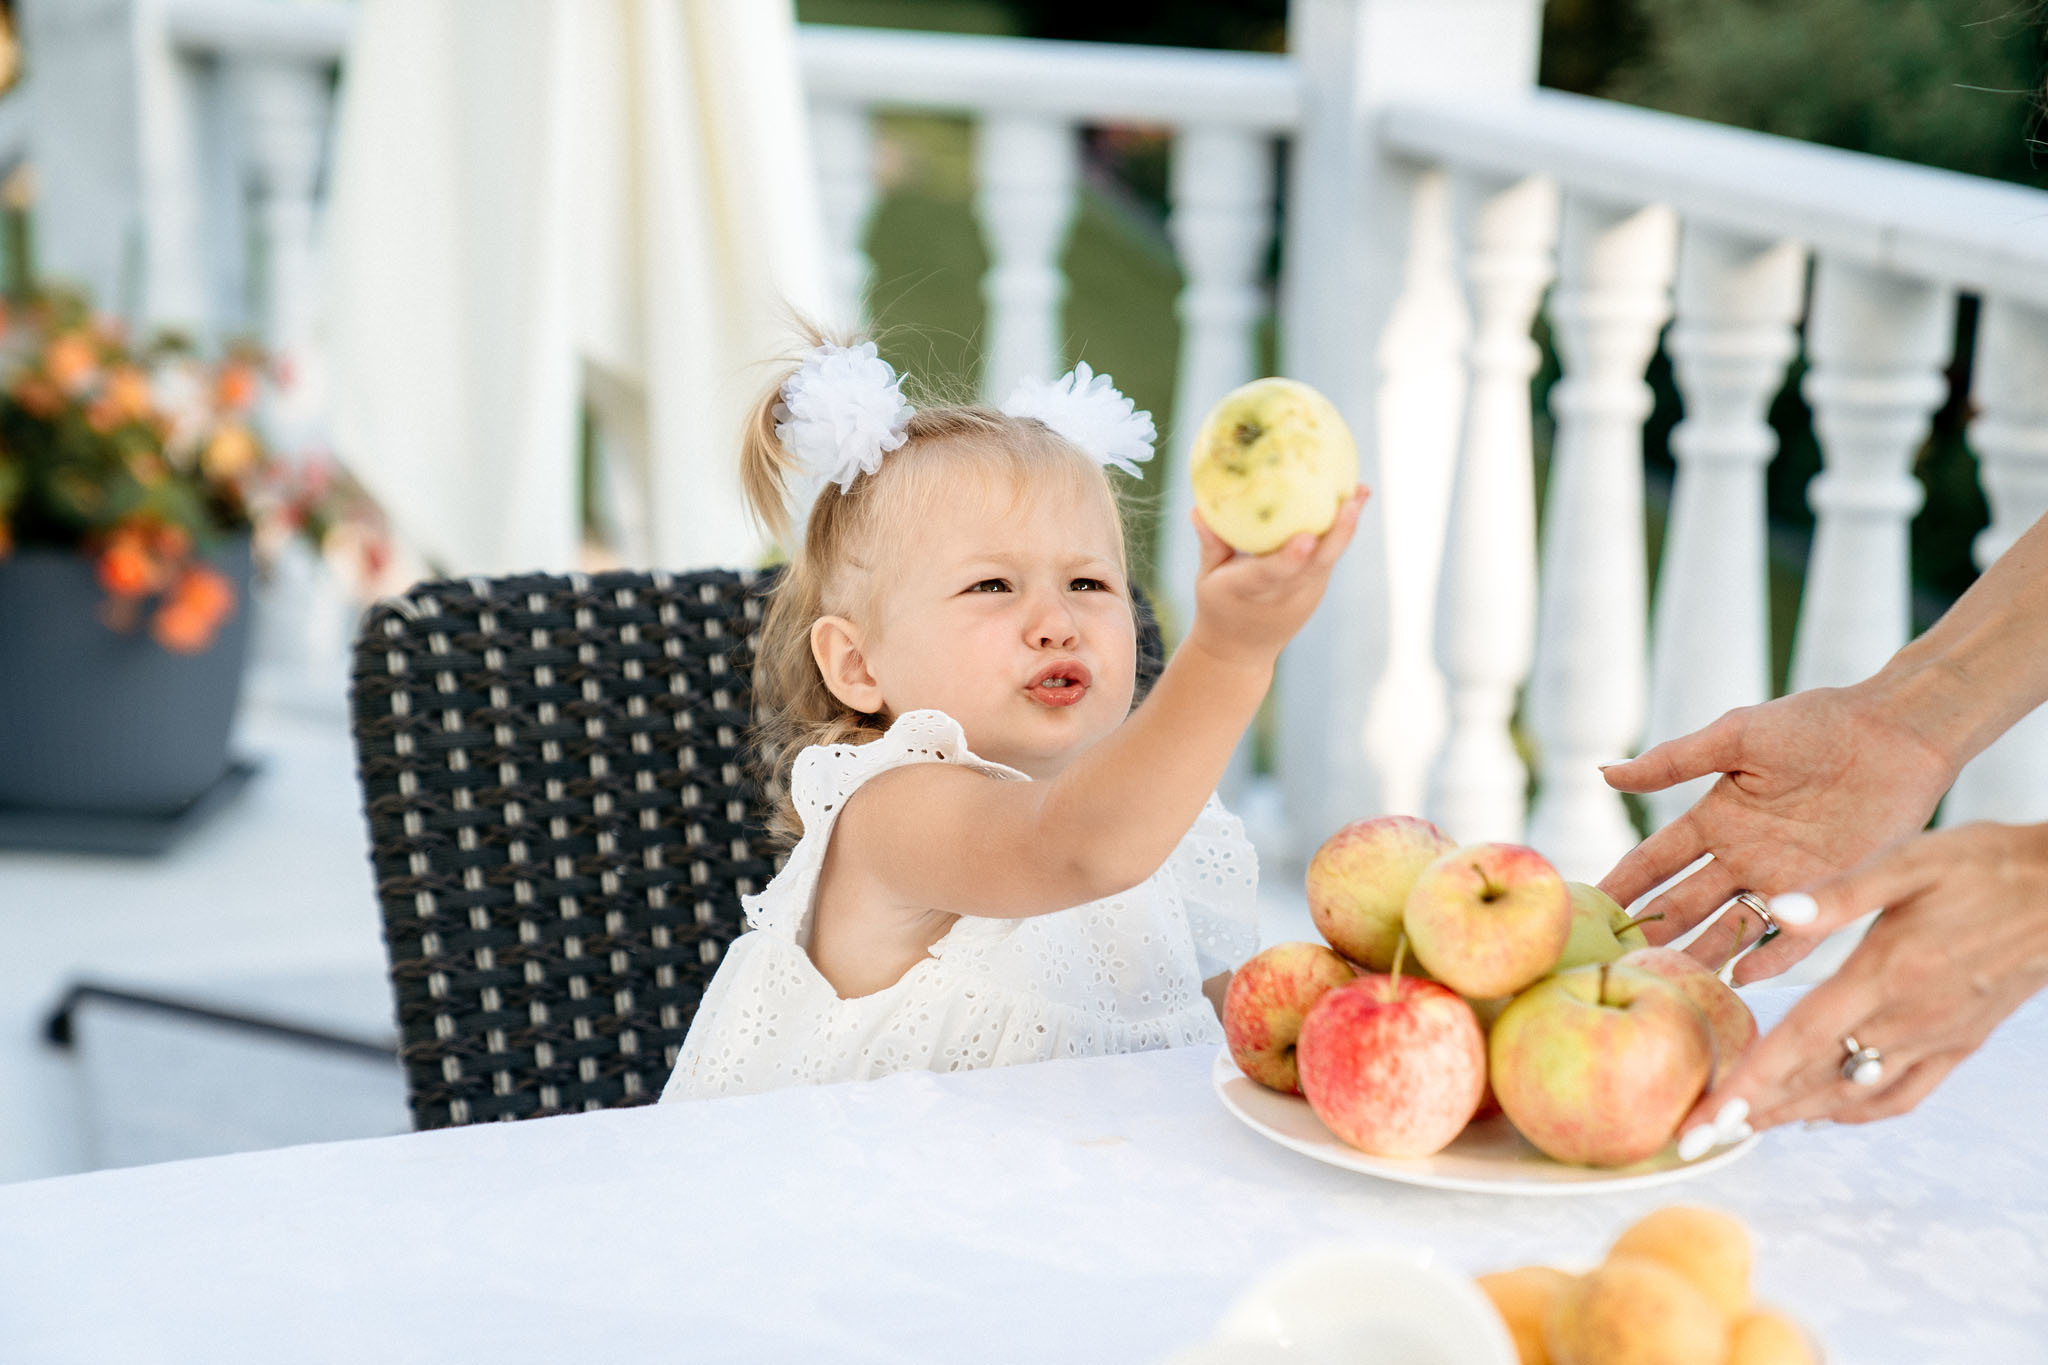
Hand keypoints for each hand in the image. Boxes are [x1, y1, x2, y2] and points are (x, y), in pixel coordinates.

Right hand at [1184, 488, 1366, 668]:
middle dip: (1336, 534)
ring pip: (1328, 560)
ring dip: (1346, 527)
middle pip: (1314, 566)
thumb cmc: (1219, 604)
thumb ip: (1210, 544)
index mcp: (1248, 593)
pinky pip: (1330, 557)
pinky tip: (1354, 500)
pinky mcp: (1316, 590)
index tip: (1306, 539)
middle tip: (1351, 502)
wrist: (1240, 650)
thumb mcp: (1207, 578)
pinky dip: (1342, 531)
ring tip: (1360, 492)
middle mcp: (1282, 596)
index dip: (1289, 558)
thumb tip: (1197, 509)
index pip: (1270, 576)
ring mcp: (1304, 595)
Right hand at [1597, 682, 1954, 979]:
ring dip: (1701, 954)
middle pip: (1684, 904)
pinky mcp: (1830, 893)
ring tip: (1670, 984)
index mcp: (1715, 820)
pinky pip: (1795, 936)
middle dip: (1652, 933)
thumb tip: (1604, 774)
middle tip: (1618, 965)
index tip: (1585, 912)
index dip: (1622, 885)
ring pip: (1730, 928)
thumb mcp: (1736, 737)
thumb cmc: (1816, 723)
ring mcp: (1784, 879)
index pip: (1654, 861)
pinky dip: (1770, 957)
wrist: (1896, 732)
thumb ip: (1673, 762)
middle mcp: (1743, 857)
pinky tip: (1743, 977)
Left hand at [1679, 821, 2047, 1139]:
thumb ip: (1838, 894)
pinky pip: (1902, 1094)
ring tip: (1742, 1128)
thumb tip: (1775, 909)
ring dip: (1794, 1115)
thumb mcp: (1909, 862)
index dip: (1749, 1084)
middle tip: (1698, 1137)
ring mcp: (1936, 1039)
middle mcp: (1908, 1019)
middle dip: (1752, 1113)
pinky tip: (1825, 1114)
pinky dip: (1857, 1111)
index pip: (1800, 1041)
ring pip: (1854, 1095)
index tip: (1706, 1117)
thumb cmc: (1985, 864)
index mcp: (1885, 974)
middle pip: (1815, 1081)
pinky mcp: (1961, 1045)